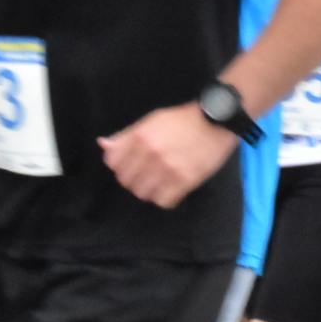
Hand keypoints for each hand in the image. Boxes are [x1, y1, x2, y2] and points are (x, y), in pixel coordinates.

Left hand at [99, 102, 238, 207]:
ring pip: (143, 194)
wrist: (217, 121)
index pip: (113, 163)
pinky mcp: (185, 180)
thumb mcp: (152, 120)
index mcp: (140, 136)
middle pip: (127, 181)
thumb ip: (126, 135)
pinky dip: (165, 198)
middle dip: (134, 179)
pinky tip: (172, 189)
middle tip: (148, 175)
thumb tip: (103, 144)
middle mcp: (151, 153)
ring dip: (150, 190)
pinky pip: (164, 202)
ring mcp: (168, 168)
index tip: (131, 165)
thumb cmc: (183, 119)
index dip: (120, 166)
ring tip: (160, 182)